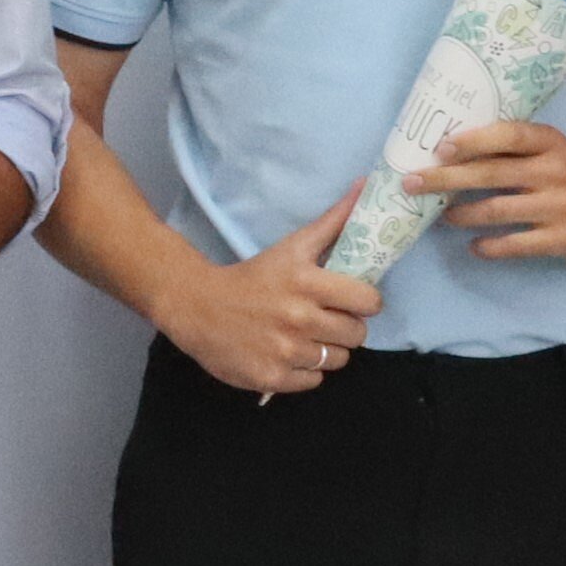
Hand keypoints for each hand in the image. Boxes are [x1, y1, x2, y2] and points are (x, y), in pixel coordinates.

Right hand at [147, 183, 378, 396]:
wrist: (197, 306)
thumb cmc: (251, 275)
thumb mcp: (292, 246)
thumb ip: (334, 221)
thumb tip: (366, 185)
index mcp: (308, 283)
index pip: (368, 301)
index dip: (364, 302)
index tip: (350, 301)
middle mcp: (298, 318)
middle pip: (357, 334)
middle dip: (345, 327)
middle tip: (324, 320)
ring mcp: (285, 351)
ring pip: (338, 360)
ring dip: (326, 350)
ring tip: (304, 338)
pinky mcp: (272, 377)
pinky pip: (313, 381)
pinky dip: (304, 371)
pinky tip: (286, 355)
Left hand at [408, 122, 565, 265]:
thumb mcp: (554, 150)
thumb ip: (515, 149)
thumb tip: (450, 150)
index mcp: (550, 143)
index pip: (509, 135)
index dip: (474, 140)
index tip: (441, 147)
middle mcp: (554, 171)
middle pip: (491, 173)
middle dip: (445, 179)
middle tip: (411, 182)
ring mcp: (559, 207)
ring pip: (496, 210)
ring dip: (461, 214)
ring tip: (441, 216)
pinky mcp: (562, 239)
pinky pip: (515, 244)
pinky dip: (488, 246)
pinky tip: (474, 246)